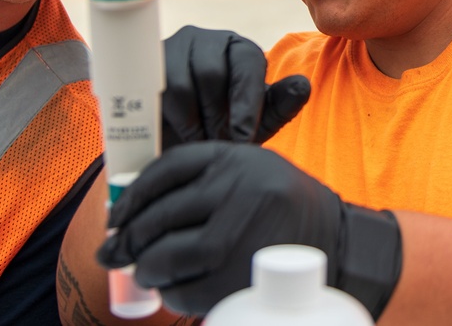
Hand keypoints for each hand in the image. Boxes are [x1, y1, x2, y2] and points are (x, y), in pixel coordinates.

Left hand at [96, 141, 402, 317]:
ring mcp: (243, 233)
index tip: (117, 216)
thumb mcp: (246, 172)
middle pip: (161, 215)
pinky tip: (172, 290)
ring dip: (148, 268)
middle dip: (129, 239)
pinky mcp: (246, 275)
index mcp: (234, 158)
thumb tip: (130, 212)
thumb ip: (199, 181)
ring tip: (145, 271)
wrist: (337, 240)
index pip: (166, 169)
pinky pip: (190, 289)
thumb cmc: (278, 206)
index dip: (132, 195)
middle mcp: (238, 189)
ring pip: (170, 254)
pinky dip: (173, 294)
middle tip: (114, 251)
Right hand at [161, 26, 309, 148]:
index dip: (246, 102)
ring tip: (199, 142)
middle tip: (217, 144)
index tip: (242, 137)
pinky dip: (168, 118)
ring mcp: (173, 48)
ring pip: (181, 82)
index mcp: (240, 50)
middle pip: (211, 72)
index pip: (247, 62)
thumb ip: (280, 106)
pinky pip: (154, 91)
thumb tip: (303, 86)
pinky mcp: (146, 65)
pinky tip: (177, 135)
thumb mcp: (255, 123)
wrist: (176, 142)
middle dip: (215, 116)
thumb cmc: (223, 129)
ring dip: (192, 121)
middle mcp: (207, 40)